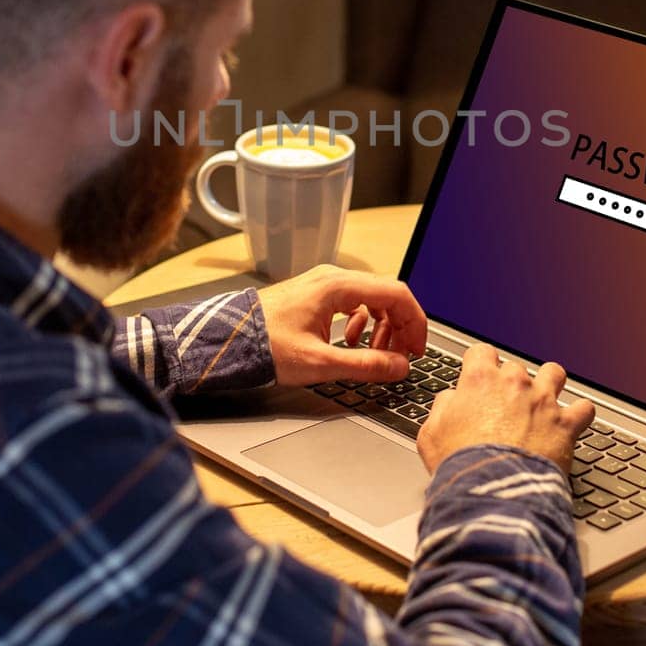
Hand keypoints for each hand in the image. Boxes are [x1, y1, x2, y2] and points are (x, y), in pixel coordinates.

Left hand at [258, 265, 427, 384]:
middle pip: (386, 295)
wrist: (227, 341)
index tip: (418, 349)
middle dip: (400, 326)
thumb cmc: (265, 347)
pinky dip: (361, 323)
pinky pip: (352, 303)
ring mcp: (323, 284)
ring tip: (376, 353)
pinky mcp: (314, 295)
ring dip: (382, 326)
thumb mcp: (320, 363)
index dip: (415, 323)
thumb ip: (366, 365)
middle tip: (401, 356)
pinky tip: (350, 342)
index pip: (396, 294)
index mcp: (337, 286)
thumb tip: (400, 367)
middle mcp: (332, 278)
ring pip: (371, 299)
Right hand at [417, 344, 594, 473]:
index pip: (481, 352)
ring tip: (543, 401)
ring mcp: (543, 401)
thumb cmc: (461, 465)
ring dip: (549, 384)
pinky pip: (584, 408)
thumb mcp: (431, 434)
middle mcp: (514, 384)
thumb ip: (442, 408)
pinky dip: (580, 414)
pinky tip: (573, 422)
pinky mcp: (566, 424)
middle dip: (511, 384)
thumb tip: (451, 400)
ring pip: (554, 374)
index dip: (480, 364)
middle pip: (516, 368)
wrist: (493, 491)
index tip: (480, 375)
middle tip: (505, 405)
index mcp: (480, 381)